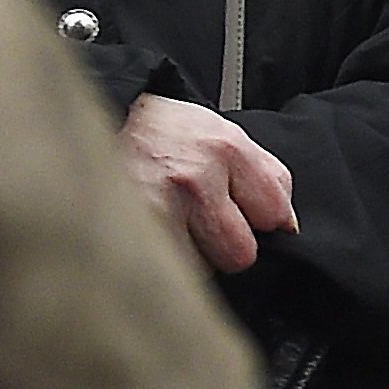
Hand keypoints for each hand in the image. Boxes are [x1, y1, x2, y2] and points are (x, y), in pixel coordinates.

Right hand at [124, 94, 293, 273]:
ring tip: (170, 220)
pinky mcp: (128, 233)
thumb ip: (267, 177)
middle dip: (225, 245)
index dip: (258, 218)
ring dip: (191, 254)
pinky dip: (162, 258)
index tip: (238, 209)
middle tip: (199, 219)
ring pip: (202, 269)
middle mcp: (194, 179)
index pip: (275, 215)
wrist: (99, 118)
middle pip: (240, 254)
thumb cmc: (163, 132)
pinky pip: (166, 269)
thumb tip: (288, 227)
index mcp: (225, 149)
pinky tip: (151, 229)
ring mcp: (157, 208)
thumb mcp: (222, 133)